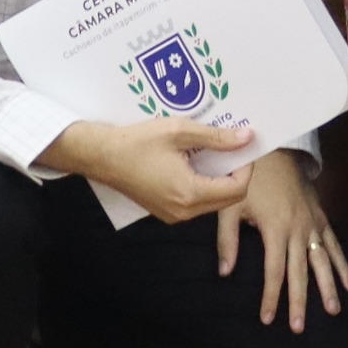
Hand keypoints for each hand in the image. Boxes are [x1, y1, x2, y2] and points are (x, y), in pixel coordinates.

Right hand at [51, 117, 258, 223]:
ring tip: (212, 153)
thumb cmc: (137, 142)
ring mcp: (173, 215)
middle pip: (228, 199)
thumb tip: (246, 137)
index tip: (241, 147)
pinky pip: (196, 203)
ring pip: (212, 202)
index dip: (246, 168)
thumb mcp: (180, 132)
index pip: (237, 189)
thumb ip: (216, 137)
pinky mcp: (165, 212)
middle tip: (230, 149)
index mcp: (190, 193)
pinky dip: (203, 185)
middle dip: (235, 174)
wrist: (102, 156)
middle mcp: (184, 211)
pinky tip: (194, 164)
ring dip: (219, 180)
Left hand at [215, 149, 347, 331]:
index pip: (274, 271)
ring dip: (328, 287)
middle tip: (298, 327)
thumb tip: (225, 273)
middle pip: (300, 272)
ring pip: (322, 261)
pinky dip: (343, 265)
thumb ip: (227, 240)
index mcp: (276, 229)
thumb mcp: (230, 206)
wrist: (274, 148)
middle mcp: (298, 230)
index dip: (271, 297)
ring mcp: (313, 224)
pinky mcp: (321, 217)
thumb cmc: (249, 179)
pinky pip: (334, 245)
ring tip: (333, 311)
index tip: (268, 319)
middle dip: (299, 301)